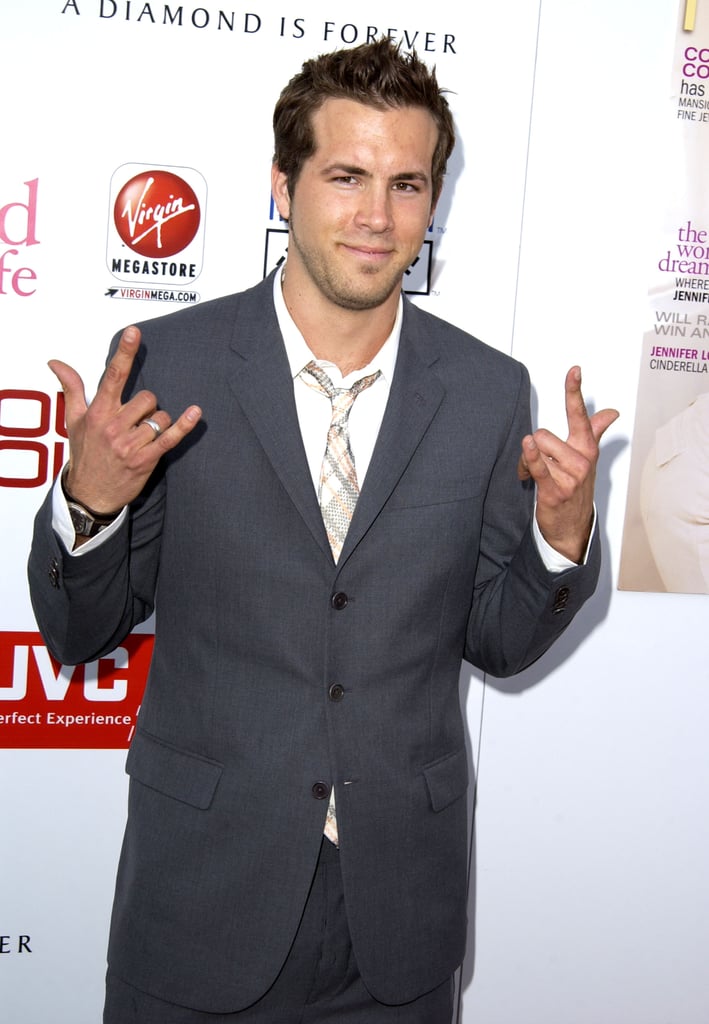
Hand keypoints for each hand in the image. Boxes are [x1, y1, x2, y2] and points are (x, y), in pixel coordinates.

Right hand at [51, 326, 201, 515]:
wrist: (89, 494)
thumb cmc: (84, 454)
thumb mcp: (72, 420)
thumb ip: (71, 388)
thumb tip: (56, 362)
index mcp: (97, 413)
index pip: (113, 376)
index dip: (125, 353)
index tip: (134, 332)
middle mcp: (113, 426)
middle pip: (147, 397)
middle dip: (147, 405)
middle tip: (136, 421)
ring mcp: (130, 444)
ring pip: (159, 418)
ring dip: (158, 423)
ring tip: (144, 435)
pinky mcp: (145, 460)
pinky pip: (169, 438)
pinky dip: (184, 426)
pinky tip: (195, 413)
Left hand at [517, 366, 617, 563]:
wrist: (572, 527)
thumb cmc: (576, 487)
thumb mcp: (588, 458)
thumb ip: (595, 431)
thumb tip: (612, 412)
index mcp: (587, 447)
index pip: (580, 414)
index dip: (574, 391)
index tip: (574, 370)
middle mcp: (581, 459)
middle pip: (543, 434)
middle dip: (534, 448)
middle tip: (538, 464)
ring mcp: (570, 475)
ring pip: (536, 448)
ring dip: (527, 461)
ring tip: (534, 475)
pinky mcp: (555, 490)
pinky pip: (538, 466)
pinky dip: (530, 457)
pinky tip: (527, 447)